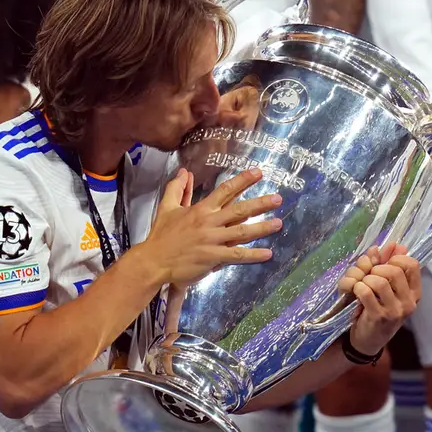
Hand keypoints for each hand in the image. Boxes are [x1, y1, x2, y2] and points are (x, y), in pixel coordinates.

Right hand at [140, 167, 281, 287]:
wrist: (153, 260)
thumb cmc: (161, 235)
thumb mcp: (166, 207)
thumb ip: (177, 188)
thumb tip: (184, 171)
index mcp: (200, 209)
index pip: (225, 190)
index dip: (243, 181)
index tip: (258, 173)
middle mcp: (209, 222)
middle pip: (239, 210)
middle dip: (260, 203)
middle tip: (278, 198)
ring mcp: (212, 240)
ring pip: (242, 232)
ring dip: (262, 228)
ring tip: (279, 223)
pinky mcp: (213, 257)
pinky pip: (237, 256)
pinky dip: (253, 255)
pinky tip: (267, 253)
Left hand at [340, 244, 420, 355]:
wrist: (367, 340)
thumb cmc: (376, 310)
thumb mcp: (386, 288)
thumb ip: (389, 264)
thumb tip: (395, 244)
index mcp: (414, 292)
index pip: (412, 264)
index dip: (395, 258)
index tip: (383, 264)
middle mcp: (409, 302)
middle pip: (394, 270)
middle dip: (375, 268)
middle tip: (368, 276)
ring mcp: (395, 311)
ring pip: (378, 280)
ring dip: (365, 279)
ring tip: (362, 286)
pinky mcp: (379, 317)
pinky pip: (366, 291)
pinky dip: (357, 288)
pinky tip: (357, 294)